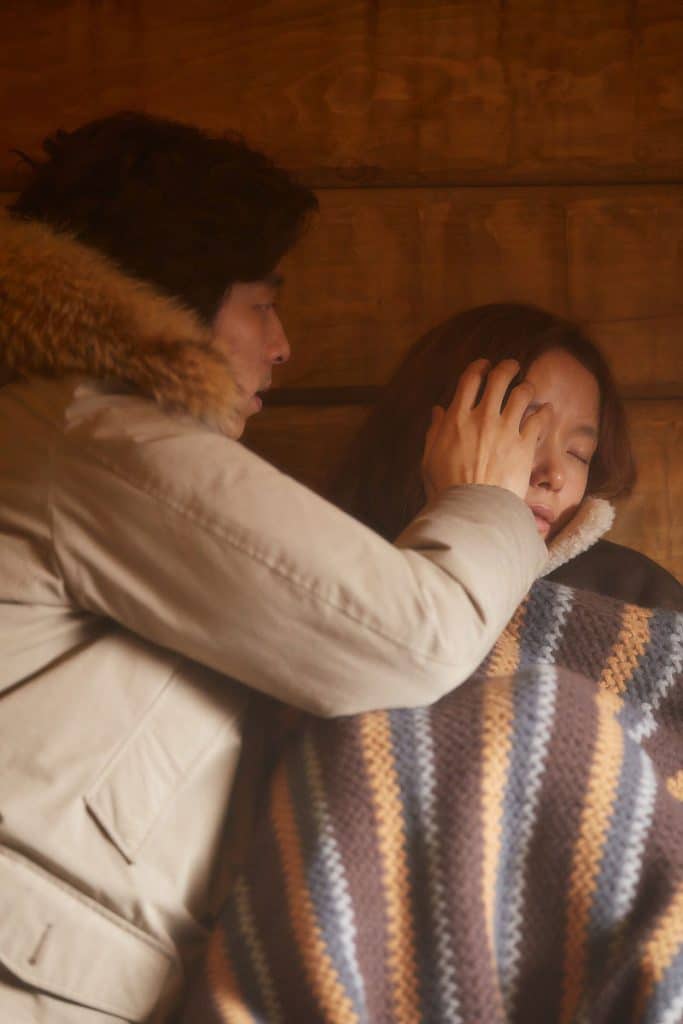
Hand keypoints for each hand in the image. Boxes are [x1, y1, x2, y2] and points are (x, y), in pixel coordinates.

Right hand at [421, 358, 550, 501]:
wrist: (472, 508)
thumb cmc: (446, 487)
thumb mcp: (429, 458)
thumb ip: (434, 431)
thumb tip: (437, 411)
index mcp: (457, 418)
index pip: (470, 379)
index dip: (479, 367)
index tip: (484, 366)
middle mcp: (483, 417)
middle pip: (499, 378)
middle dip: (507, 367)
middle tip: (512, 366)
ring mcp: (506, 429)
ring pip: (523, 393)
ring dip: (526, 387)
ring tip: (528, 388)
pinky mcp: (524, 445)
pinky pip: (540, 419)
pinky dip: (544, 412)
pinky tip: (546, 410)